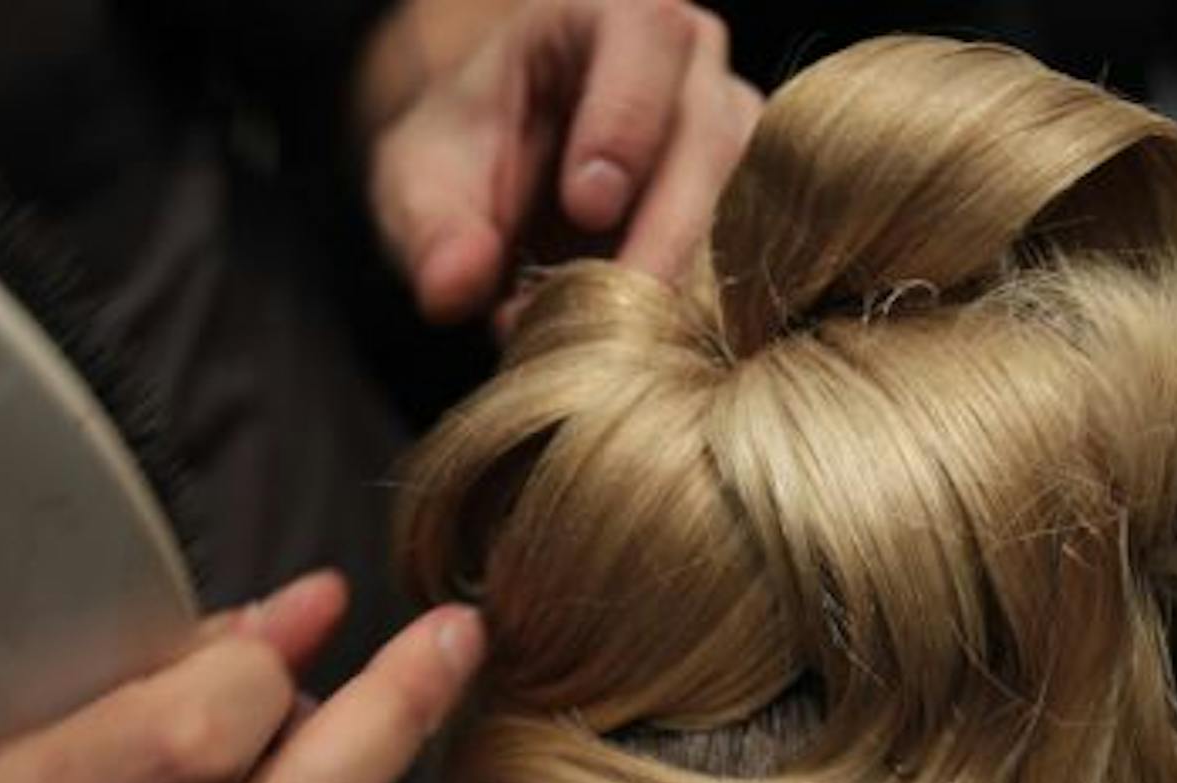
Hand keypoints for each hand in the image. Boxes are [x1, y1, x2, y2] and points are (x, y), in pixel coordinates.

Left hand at [361, 0, 761, 328]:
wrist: (502, 181)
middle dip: (667, 233)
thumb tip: (453, 290)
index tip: (588, 205)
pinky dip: (707, 310)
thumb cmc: (467, 156)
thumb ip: (431, 229)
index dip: (627, 119)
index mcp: (611, 16)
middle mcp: (691, 64)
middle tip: (614, 318)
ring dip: (689, 283)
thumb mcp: (418, 181)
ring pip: (752, 201)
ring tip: (622, 348)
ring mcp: (734, 133)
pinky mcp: (753, 207)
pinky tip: (658, 355)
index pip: (648, 37)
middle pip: (714, 134)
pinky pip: (757, 257)